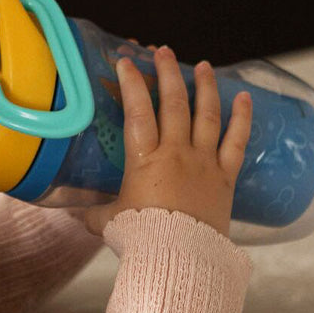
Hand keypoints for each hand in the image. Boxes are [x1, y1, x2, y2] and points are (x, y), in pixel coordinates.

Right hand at [82, 43, 252, 240]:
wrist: (180, 260)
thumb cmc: (141, 239)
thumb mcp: (109, 222)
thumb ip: (92, 212)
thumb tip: (69, 212)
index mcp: (145, 159)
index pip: (136, 111)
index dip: (130, 83)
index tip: (126, 61)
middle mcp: (176, 153)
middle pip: (173, 103)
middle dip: (167, 73)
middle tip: (163, 52)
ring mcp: (204, 163)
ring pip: (206, 114)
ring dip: (204, 86)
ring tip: (202, 66)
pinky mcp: (225, 178)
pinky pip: (236, 142)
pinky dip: (242, 118)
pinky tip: (244, 98)